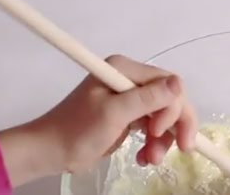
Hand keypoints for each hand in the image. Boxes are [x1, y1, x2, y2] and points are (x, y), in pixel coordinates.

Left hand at [0, 55, 198, 186]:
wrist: (50, 152)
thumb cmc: (76, 131)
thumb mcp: (114, 113)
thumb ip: (148, 98)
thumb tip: (178, 83)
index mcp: (125, 70)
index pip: (167, 83)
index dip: (173, 108)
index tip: (160, 132)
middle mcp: (130, 80)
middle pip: (170, 99)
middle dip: (173, 125)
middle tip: (179, 149)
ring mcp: (129, 99)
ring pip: (164, 116)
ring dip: (163, 139)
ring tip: (151, 159)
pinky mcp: (128, 117)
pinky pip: (153, 127)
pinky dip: (153, 143)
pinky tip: (144, 157)